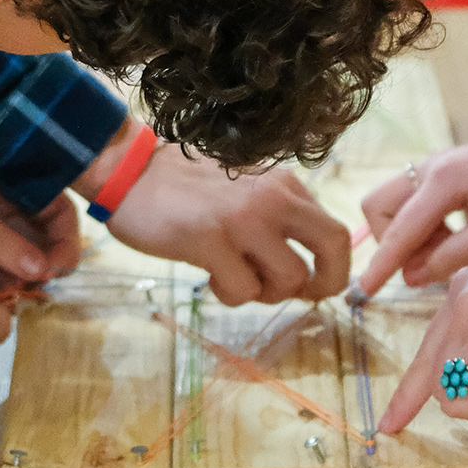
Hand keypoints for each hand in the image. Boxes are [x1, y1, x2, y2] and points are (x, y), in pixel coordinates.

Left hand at [0, 148, 81, 290]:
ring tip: (20, 301)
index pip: (55, 208)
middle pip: (39, 234)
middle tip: (39, 292)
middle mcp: (4, 198)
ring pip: (15, 251)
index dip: (64, 239)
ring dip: (21, 276)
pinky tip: (0, 300)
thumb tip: (41, 272)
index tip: (56, 270)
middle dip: (44, 263)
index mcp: (11, 178)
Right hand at [107, 146, 350, 304]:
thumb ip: (275, 220)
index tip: (314, 285)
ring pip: (289, 278)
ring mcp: (244, 219)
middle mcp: (273, 198)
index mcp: (284, 186)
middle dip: (325, 283)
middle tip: (301, 296)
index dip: (334, 268)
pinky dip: (229, 294)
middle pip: (333, 247)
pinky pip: (244, 290)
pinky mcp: (211, 240)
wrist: (131, 171)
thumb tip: (304, 272)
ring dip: (265, 293)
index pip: (336, 231)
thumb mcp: (244, 190)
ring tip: (235, 279)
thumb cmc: (185, 188)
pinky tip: (209, 276)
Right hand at [356, 133, 467, 293]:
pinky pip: (415, 200)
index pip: (399, 230)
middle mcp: (431, 166)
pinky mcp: (448, 169)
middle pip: (379, 206)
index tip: (361, 292)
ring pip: (395, 203)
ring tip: (453, 252)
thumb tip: (412, 277)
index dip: (380, 265)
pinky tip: (459, 237)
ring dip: (411, 234)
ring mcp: (437, 163)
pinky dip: (425, 224)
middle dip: (392, 241)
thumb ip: (453, 256)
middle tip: (432, 265)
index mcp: (444, 180)